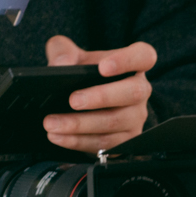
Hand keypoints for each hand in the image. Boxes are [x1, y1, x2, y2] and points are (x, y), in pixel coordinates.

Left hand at [43, 36, 156, 151]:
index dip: (127, 60)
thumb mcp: (73, 59)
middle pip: (133, 93)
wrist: (83, 105)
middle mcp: (140, 91)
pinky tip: (58, 136)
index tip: (103, 67)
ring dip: (80, 124)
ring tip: (52, 123)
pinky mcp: (126, 140)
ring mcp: (135, 118)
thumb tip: (61, 64)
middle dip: (100, 97)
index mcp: (134, 64)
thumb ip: (63, 51)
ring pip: (113, 123)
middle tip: (73, 100)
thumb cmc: (84, 76)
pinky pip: (105, 144)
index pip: (143, 56)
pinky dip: (78, 141)